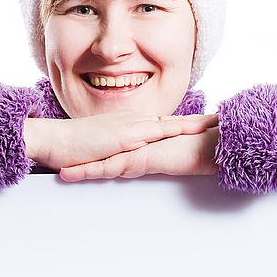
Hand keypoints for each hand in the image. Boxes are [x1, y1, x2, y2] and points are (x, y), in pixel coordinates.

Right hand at [24, 112, 218, 170]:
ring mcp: (130, 128)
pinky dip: (175, 131)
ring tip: (217, 124)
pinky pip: (156, 134)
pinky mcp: (124, 137)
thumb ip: (118, 150)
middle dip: (200, 121)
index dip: (187, 123)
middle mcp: (134, 122)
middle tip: (224, 119)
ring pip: (171, 124)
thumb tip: (130, 157)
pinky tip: (190, 131)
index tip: (209, 123)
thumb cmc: (71, 146)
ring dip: (194, 124)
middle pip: (175, 121)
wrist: (52, 139)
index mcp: (131, 124)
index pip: (165, 124)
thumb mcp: (102, 147)